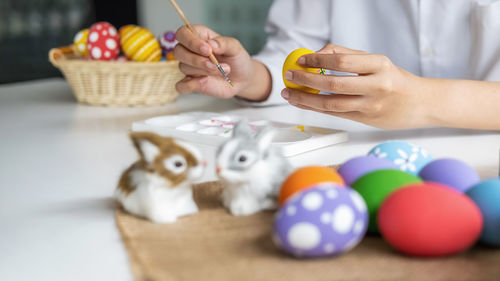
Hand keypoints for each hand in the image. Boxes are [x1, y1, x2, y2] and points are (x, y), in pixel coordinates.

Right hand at [174, 25, 255, 98]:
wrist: (242, 78)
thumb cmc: (236, 59)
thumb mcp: (235, 47)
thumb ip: (223, 43)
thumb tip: (211, 44)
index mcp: (199, 36)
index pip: (183, 33)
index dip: (191, 41)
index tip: (208, 50)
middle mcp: (190, 51)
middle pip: (178, 51)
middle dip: (196, 59)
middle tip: (215, 64)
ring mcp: (189, 67)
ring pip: (183, 67)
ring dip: (203, 71)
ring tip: (222, 71)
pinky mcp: (190, 83)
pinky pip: (181, 86)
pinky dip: (190, 85)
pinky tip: (204, 81)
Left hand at [281, 44, 432, 128]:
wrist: (421, 104)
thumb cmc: (395, 79)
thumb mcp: (377, 61)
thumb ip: (348, 55)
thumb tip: (318, 53)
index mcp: (380, 65)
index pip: (342, 61)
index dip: (318, 60)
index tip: (301, 60)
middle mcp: (377, 86)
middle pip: (333, 83)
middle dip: (306, 79)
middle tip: (289, 75)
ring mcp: (371, 106)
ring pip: (331, 103)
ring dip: (306, 99)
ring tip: (289, 93)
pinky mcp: (366, 120)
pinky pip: (335, 114)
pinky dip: (316, 108)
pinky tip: (304, 102)